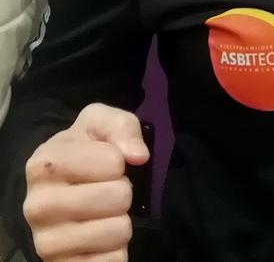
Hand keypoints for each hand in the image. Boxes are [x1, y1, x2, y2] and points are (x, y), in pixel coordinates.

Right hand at [23, 103, 149, 261]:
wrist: (59, 189)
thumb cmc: (84, 150)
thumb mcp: (99, 123)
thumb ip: (121, 126)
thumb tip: (139, 155)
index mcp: (44, 165)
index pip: (113, 162)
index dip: (119, 160)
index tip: (106, 163)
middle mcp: (37, 206)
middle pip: (118, 197)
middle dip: (123, 191)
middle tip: (107, 190)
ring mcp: (46, 243)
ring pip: (118, 231)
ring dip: (121, 220)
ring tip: (104, 212)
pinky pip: (112, 261)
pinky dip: (117, 250)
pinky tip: (102, 239)